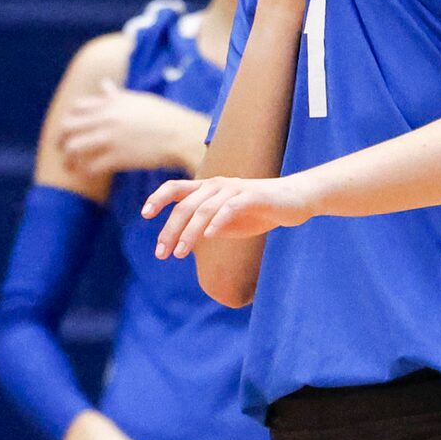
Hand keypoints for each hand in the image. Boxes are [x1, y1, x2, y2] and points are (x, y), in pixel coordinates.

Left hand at [56, 79, 208, 179]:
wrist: (181, 135)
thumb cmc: (164, 117)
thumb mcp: (138, 100)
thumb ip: (116, 95)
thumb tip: (103, 85)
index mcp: (110, 103)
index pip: (77, 108)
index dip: (70, 120)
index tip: (70, 130)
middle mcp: (106, 117)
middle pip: (68, 127)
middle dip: (61, 139)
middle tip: (62, 149)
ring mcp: (110, 137)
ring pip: (74, 147)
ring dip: (68, 159)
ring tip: (70, 166)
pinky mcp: (116, 156)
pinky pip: (89, 166)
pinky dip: (83, 172)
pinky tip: (85, 175)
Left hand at [142, 172, 307, 260]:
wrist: (296, 200)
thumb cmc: (259, 210)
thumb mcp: (226, 221)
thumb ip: (205, 226)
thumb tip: (183, 240)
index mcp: (208, 189)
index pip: (175, 188)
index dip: (158, 198)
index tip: (144, 215)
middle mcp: (217, 185)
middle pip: (184, 205)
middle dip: (169, 230)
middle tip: (162, 254)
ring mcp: (235, 189)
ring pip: (203, 209)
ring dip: (188, 232)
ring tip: (180, 253)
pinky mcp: (253, 196)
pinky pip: (230, 208)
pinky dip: (217, 221)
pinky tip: (208, 237)